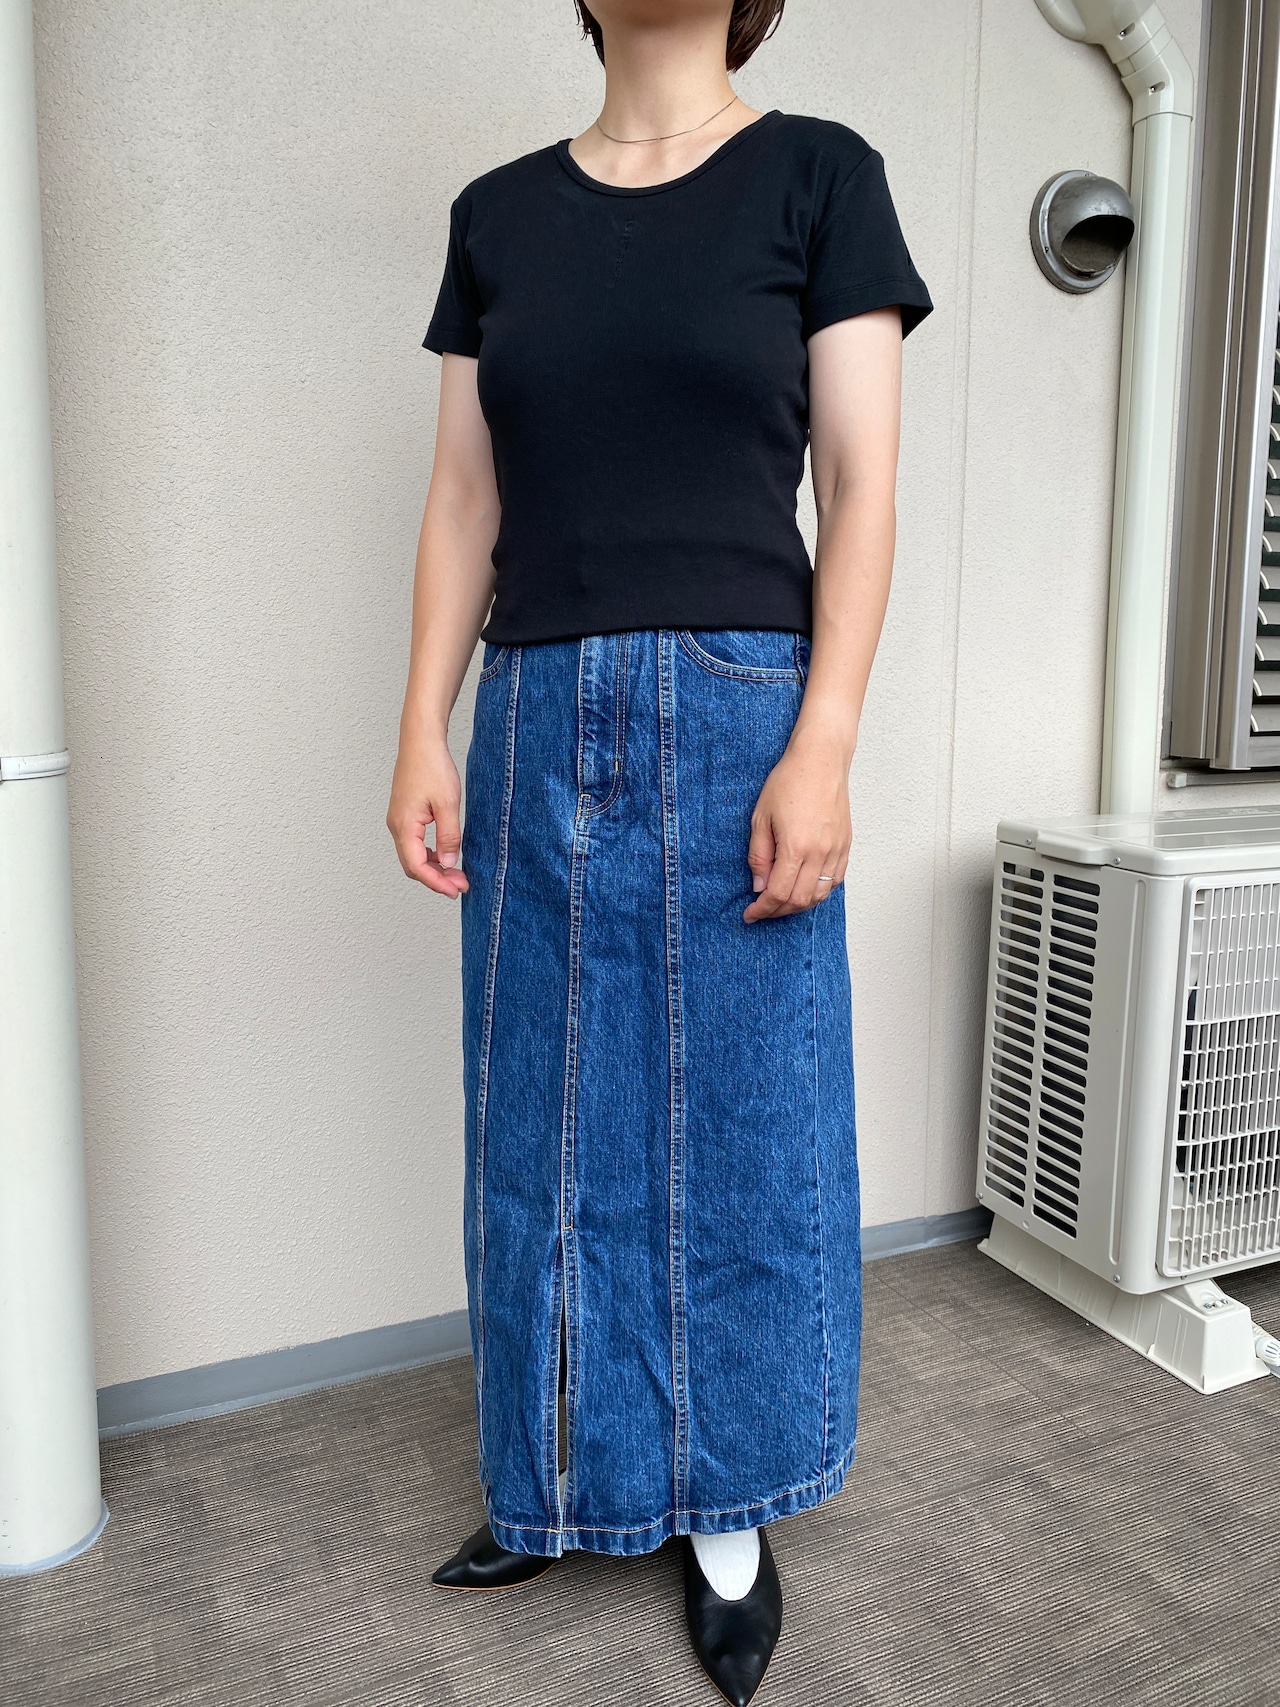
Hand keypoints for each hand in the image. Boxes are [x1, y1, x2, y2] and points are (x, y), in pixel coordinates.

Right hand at [387, 736, 468, 897]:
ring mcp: (398, 820)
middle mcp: (396, 826)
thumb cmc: (432, 766)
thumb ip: (449, 836)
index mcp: (404, 826)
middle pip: (412, 865)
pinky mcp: (404, 814)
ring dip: (434, 867)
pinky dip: (429, 854)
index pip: (417, 867)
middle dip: (436, 879)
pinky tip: (446, 854)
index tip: (456, 890)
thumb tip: (450, 862)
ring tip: (457, 873)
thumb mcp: (448, 804)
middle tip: (461, 884)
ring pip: (413, 856)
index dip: (437, 883)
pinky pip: (414, 843)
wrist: (420, 741)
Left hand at [743, 730, 850, 922]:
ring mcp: (836, 850)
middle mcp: (820, 853)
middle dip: (778, 910)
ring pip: (820, 895)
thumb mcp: (760, 818)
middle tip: (762, 909)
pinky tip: (804, 887)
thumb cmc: (789, 781)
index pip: (778, 893)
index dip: (762, 909)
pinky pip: (834, 880)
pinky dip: (819, 891)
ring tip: (781, 900)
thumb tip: (759, 886)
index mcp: (796, 847)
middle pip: (800, 900)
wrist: (821, 760)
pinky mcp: (846, 845)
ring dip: (799, 904)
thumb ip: (759, 856)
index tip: (750, 914)